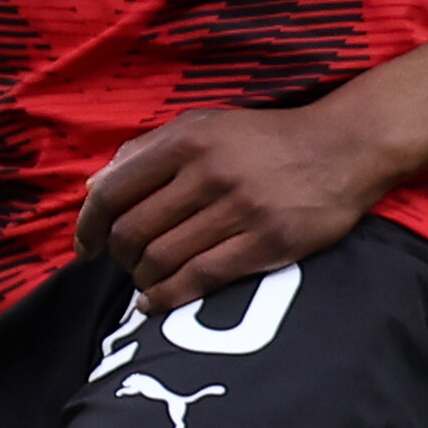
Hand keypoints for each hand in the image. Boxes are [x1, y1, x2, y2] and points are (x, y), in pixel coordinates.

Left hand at [74, 106, 389, 310]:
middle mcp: (209, 172)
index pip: (113, 191)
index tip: (86, 247)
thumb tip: (94, 188)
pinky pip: (200, 278)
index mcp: (187, 140)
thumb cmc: (266, 140)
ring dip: (143, 279)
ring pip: (162, 259)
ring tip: (145, 282)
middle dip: (119, 258)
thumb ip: (148, 151)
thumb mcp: (206, 125)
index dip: (88, 227)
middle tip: (125, 265)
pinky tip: (158, 301)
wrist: (342, 148)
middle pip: (133, 232)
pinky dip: (168, 297)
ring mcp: (239, 209)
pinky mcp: (265, 242)